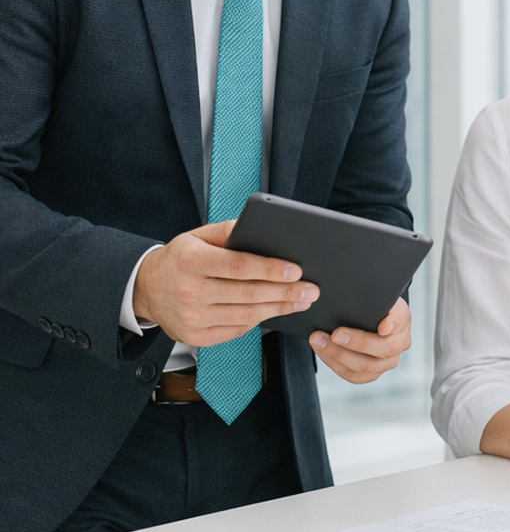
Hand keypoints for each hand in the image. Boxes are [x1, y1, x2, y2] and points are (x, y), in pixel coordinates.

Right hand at [132, 220, 317, 345]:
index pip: (239, 266)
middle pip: (248, 294)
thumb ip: (227, 230)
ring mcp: (192, 318)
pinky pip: (236, 330)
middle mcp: (190, 292)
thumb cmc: (179, 259)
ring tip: (301, 301)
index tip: (296, 270)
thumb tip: (258, 225)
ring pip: (246, 316)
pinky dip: (259, 321)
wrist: (145, 288)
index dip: (271, 269)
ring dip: (279, 309)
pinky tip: (274, 311)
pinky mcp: (195, 337)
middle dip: (285, 292)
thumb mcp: (197, 236)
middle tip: (310, 289)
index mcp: (191, 262)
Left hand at [310, 297, 410, 382]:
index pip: (401, 320)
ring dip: (338, 355)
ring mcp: (388, 362)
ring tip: (318, 341)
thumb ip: (371, 296)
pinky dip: (335, 364)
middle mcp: (400, 343)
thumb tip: (357, 294)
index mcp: (402, 319)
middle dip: (357, 342)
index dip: (393, 324)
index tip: (383, 326)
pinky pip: (354, 376)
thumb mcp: (373, 295)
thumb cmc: (369, 306)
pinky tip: (322, 351)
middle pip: (385, 348)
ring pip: (367, 366)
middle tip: (334, 334)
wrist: (368, 318)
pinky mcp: (373, 373)